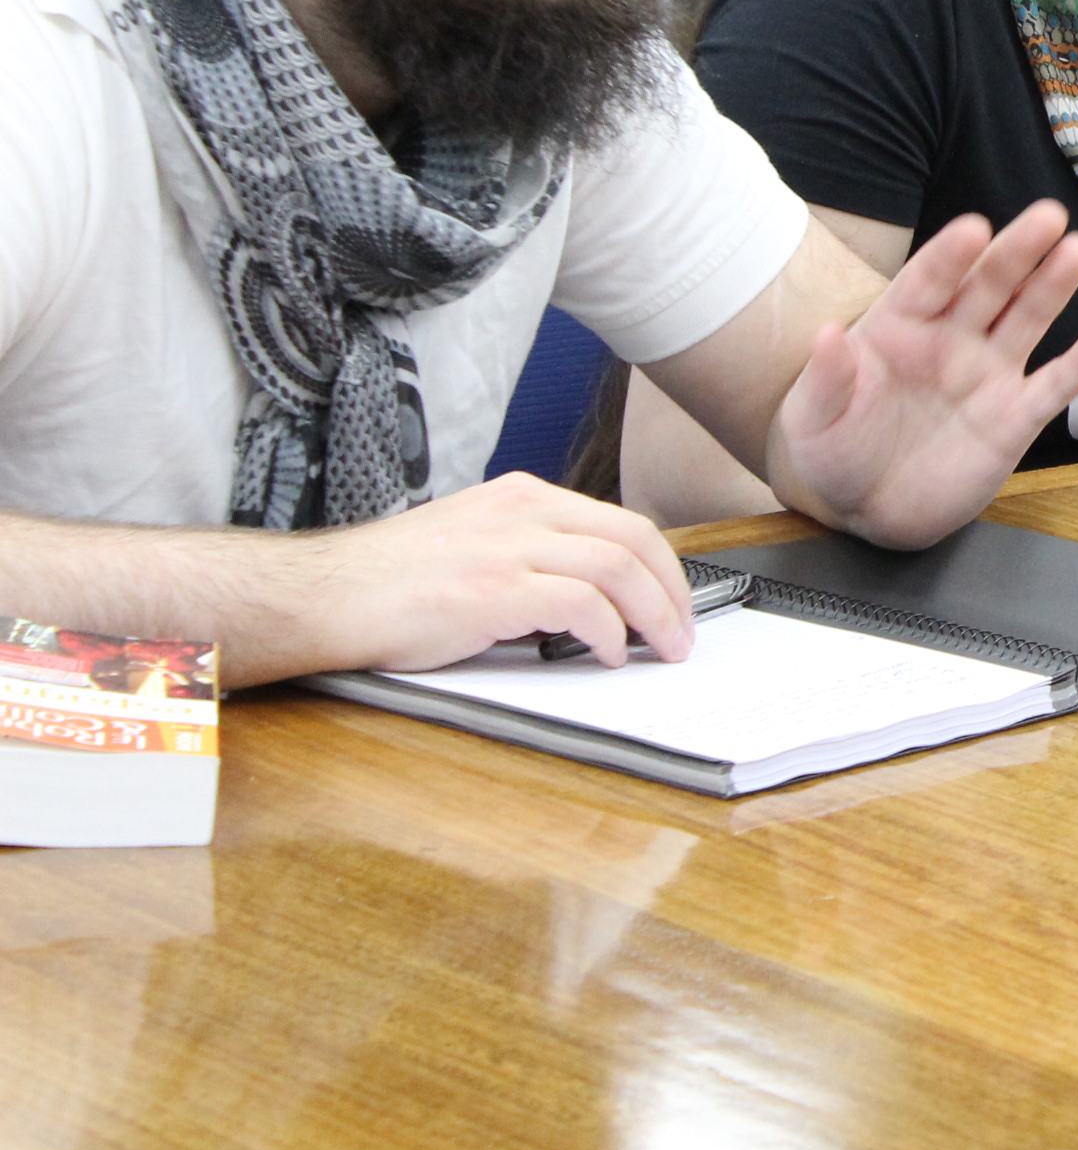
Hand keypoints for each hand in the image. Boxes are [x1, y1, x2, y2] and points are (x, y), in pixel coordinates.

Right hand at [290, 473, 696, 679]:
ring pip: (618, 566)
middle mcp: (522, 510)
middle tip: (684, 631)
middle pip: (634, 537)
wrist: (322, 593)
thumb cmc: (387, 582)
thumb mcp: (471, 543)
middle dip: (673, 588)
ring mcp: (508, 545)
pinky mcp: (494, 588)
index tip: (673, 600)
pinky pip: (581, 603)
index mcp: (520, 496)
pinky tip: (611, 654)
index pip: (619, 520)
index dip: (660, 564)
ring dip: (654, 614)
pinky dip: (609, 631)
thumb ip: (527, 555)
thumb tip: (585, 597)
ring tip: (663, 648)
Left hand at [763, 200, 1077, 547]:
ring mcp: (987, 374)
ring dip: (1053, 285)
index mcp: (899, 326)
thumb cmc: (832, 452)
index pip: (929, 280)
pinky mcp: (1015, 419)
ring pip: (1027, 319)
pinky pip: (1055, 387)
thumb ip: (827, 379)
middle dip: (1018, 250)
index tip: (974, 229)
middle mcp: (950, 339)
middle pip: (990, 284)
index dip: (951, 255)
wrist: (865, 511)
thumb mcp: (813, 420)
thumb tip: (827, 335)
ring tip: (1076, 251)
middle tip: (1048, 216)